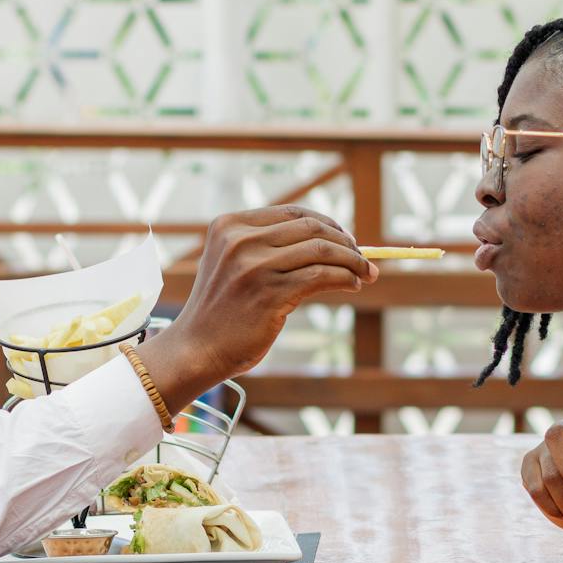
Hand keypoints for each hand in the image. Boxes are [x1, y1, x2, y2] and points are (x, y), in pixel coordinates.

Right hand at [138, 205, 375, 410]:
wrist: (196, 349)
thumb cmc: (221, 310)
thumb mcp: (231, 263)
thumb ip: (264, 245)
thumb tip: (326, 239)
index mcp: (229, 226)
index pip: (293, 213)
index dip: (327, 223)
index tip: (346, 238)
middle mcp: (240, 242)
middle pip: (311, 228)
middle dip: (346, 242)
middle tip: (363, 258)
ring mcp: (254, 268)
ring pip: (321, 251)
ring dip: (353, 261)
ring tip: (365, 273)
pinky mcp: (269, 294)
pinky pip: (321, 277)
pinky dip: (345, 278)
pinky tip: (353, 285)